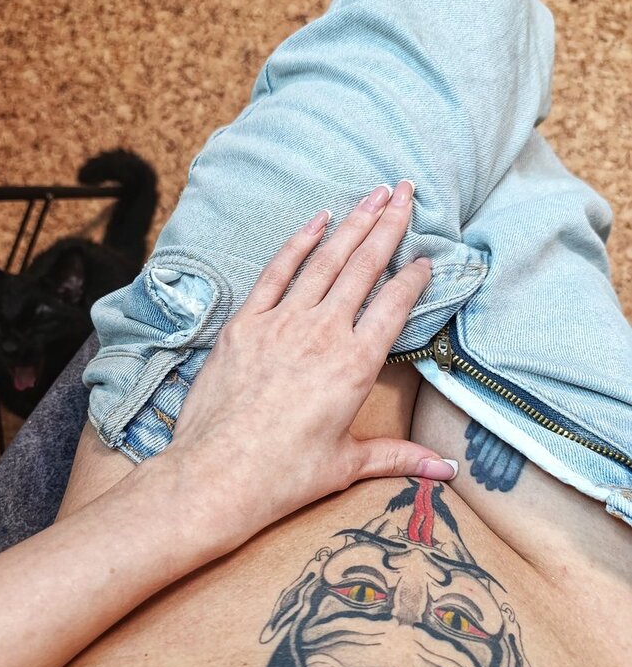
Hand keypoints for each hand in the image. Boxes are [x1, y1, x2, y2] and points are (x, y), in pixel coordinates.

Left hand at [169, 180, 455, 545]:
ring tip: (373, 193)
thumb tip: (447, 471)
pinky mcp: (246, 323)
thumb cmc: (285, 474)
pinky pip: (277, 271)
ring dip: (352, 223)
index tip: (426, 258)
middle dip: (388, 225)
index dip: (414, 278)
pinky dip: (299, 242)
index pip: (395, 305)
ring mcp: (282, 322)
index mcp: (356, 364)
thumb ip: (400, 456)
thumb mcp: (348, 464)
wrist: (219, 473)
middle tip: (405, 192)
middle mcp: (324, 332)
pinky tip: (317, 219)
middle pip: (364, 267)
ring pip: (325, 260)